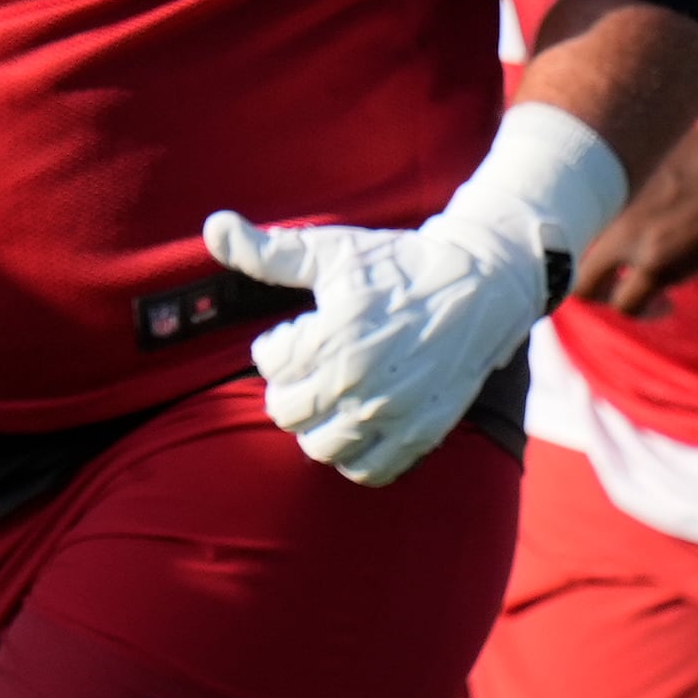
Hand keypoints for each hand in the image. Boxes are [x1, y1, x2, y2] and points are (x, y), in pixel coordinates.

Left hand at [204, 202, 546, 487]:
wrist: (484, 283)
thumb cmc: (401, 263)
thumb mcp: (335, 250)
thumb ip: (269, 251)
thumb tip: (213, 227)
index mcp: (338, 331)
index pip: (270, 364)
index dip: (279, 344)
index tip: (302, 330)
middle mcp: (363, 378)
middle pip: (286, 411)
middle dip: (292, 385)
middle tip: (315, 364)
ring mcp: (394, 410)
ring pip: (319, 447)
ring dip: (319, 423)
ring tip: (335, 393)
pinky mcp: (422, 432)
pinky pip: (367, 470)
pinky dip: (357, 453)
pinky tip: (361, 420)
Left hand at [574, 118, 697, 316]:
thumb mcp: (666, 149)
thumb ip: (638, 174)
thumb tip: (632, 188)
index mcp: (607, 179)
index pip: (562, 216)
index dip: (565, 240)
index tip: (585, 252)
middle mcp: (610, 209)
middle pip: (564, 255)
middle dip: (579, 274)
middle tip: (607, 283)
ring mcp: (631, 239)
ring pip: (589, 289)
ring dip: (611, 298)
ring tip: (645, 299)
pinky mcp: (659, 266)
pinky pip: (631, 304)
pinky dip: (645, 311)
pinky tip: (666, 305)